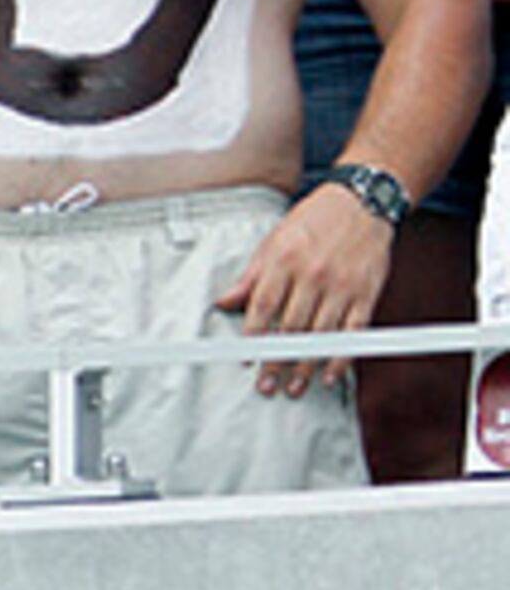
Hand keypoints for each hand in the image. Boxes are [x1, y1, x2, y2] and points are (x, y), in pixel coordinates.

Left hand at [216, 182, 392, 393]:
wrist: (362, 202)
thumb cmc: (313, 221)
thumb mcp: (273, 241)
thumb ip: (251, 277)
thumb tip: (223, 302)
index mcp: (284, 261)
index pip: (263, 306)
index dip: (253, 336)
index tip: (245, 359)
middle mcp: (313, 275)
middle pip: (291, 327)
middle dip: (277, 360)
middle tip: (267, 385)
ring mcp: (342, 286)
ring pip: (321, 334)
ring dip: (305, 365)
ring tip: (293, 387)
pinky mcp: (366, 293)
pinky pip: (353, 332)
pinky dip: (342, 356)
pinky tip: (329, 375)